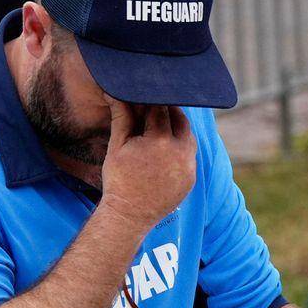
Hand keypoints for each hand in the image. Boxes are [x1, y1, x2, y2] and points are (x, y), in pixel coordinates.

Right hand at [99, 99, 195, 226]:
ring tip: (162, 124)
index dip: (152, 100)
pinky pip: (190, 155)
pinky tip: (168, 146)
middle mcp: (180, 152)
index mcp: (160, 141)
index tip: (147, 95)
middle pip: (180, 120)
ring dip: (177, 128)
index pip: (161, 109)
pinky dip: (181, 147)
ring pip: (188, 137)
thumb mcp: (117, 146)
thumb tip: (115, 92)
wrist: (129, 215)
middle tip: (157, 105)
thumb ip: (122, 117)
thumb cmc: (119, 179)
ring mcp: (189, 166)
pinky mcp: (192, 178)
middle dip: (169, 111)